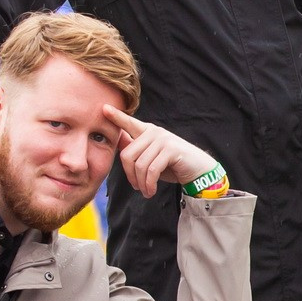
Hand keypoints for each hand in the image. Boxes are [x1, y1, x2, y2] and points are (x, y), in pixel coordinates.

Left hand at [104, 106, 219, 198]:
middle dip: (130, 176)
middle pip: (127, 155)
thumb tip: (118, 140)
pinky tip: (151, 191)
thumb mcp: (150, 157)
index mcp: (147, 131)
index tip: (103, 108)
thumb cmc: (172, 165)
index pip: (128, 123)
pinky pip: (151, 170)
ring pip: (139, 165)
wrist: (198, 170)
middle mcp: (154, 132)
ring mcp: (163, 139)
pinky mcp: (171, 150)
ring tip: (146, 191)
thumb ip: (136, 149)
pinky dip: (149, 184)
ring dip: (142, 184)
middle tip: (137, 187)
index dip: (116, 116)